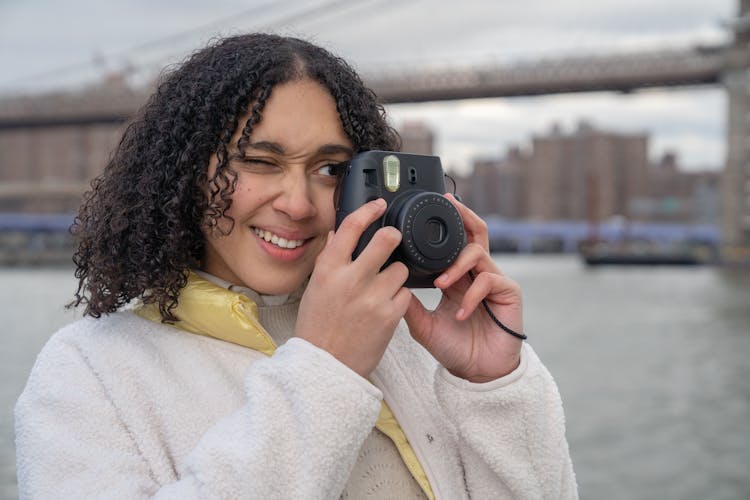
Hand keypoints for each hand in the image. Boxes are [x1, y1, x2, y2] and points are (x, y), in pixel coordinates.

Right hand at [295, 198, 411, 377]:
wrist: (325, 366)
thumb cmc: (318, 327)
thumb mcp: (316, 287)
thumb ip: (331, 258)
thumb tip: (342, 231)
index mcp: (329, 269)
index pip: (352, 226)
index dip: (369, 210)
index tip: (379, 204)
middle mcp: (351, 279)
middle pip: (387, 239)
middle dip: (394, 236)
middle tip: (393, 240)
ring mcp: (372, 297)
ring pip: (400, 268)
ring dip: (396, 274)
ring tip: (383, 287)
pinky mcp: (390, 316)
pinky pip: (405, 293)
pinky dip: (399, 297)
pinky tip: (386, 305)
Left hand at [404, 194, 522, 382]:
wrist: (477, 374)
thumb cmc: (453, 348)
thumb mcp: (422, 324)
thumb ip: (407, 303)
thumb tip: (386, 282)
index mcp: (457, 276)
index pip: (454, 240)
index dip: (447, 222)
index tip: (433, 205)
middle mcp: (476, 273)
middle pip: (475, 232)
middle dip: (463, 215)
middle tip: (448, 204)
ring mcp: (494, 281)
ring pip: (477, 253)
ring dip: (456, 265)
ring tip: (441, 284)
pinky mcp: (508, 293)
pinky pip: (489, 280)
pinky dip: (470, 294)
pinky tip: (459, 312)